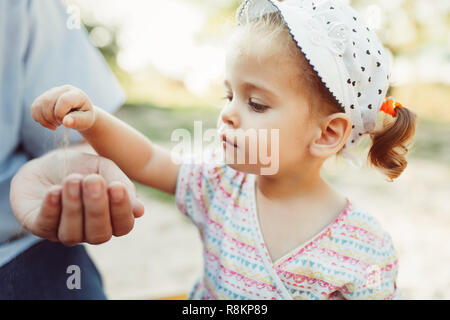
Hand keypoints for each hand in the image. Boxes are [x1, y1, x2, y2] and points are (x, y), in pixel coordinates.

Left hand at [10, 150, 144, 245]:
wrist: (46, 162)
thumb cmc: (81, 167)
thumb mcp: (104, 168)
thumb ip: (120, 184)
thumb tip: (139, 211)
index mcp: (111, 219)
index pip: (123, 226)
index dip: (121, 210)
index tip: (117, 187)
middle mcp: (90, 231)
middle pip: (99, 234)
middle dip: (97, 208)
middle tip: (93, 180)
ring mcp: (63, 232)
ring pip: (72, 233)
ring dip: (73, 206)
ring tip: (72, 179)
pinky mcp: (39, 226)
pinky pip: (46, 225)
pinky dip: (51, 208)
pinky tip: (54, 190)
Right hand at [31, 85, 95, 130]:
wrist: (80, 114)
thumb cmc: (84, 117)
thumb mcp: (86, 120)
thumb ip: (78, 121)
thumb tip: (66, 122)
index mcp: (76, 94)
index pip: (64, 100)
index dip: (61, 114)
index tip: (65, 122)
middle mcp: (63, 90)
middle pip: (48, 102)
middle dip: (51, 118)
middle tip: (60, 124)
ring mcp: (51, 92)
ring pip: (39, 105)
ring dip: (44, 119)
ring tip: (55, 124)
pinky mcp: (43, 98)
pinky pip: (34, 108)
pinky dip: (39, 119)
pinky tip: (49, 123)